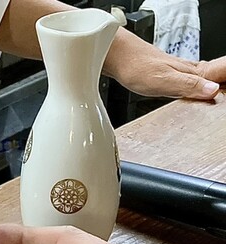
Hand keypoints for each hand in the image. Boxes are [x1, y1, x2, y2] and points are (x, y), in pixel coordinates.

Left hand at [107, 30, 224, 99]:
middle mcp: (188, 69)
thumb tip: (212, 91)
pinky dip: (194, 88)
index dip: (224, 83)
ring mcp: (178, 71)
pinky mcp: (168, 75)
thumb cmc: (137, 67)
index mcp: (191, 71)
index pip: (220, 73)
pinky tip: (192, 93)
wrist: (118, 57)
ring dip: (210, 87)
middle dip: (220, 86)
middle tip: (224, 95)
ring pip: (202, 79)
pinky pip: (188, 82)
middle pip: (214, 76)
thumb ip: (189, 87)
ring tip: (215, 95)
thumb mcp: (165, 81)